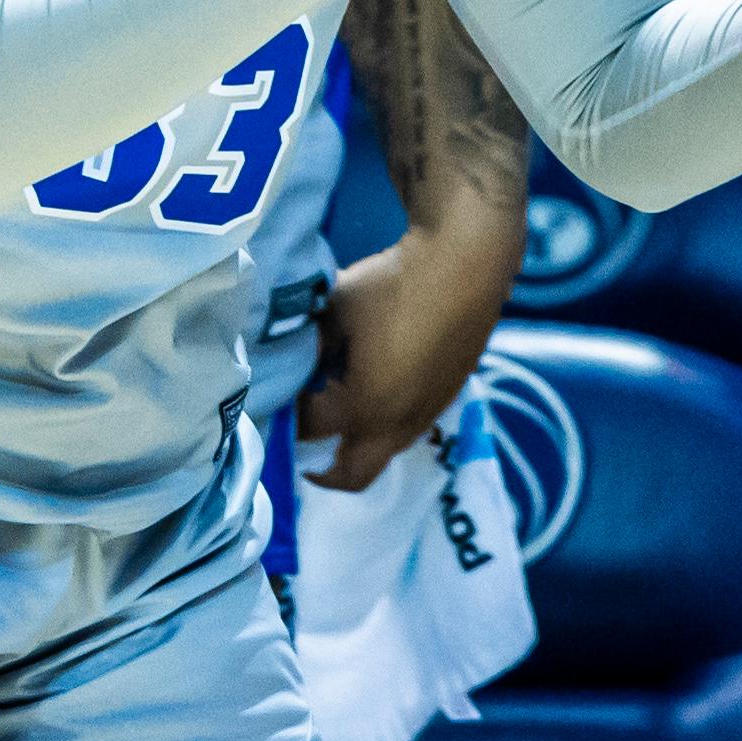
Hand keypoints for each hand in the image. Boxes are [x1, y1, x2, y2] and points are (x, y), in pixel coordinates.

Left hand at [298, 243, 503, 493]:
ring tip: (342, 406)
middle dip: (323, 470)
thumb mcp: (336, 311)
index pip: (308, 430)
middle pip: (352, 475)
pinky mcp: (448, 396)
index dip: (286, 415)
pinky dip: (387, 420)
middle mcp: (396, 425)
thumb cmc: (393, 285)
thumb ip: (310, 345)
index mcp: (363, 407)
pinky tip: (381, 382)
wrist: (465, 264)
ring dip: (359, 442)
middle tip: (304, 446)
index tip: (276, 396)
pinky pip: (409, 426)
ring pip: (384, 452)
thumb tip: (292, 362)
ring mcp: (426, 414)